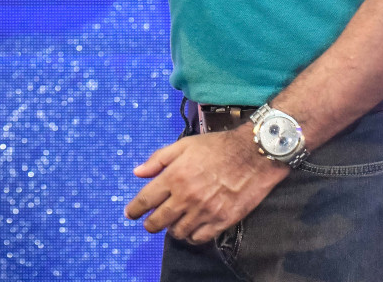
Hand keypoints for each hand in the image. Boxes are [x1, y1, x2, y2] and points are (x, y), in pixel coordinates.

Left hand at [125, 128, 288, 243]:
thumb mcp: (184, 145)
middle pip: (158, 221)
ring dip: (172, 229)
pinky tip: (191, 229)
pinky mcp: (221, 221)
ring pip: (178, 232)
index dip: (134, 210)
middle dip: (150, 224)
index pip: (146, 200)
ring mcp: (204, 211)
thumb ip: (158, 159)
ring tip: (173, 224)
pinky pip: (199, 238)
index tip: (130, 214)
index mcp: (174, 177)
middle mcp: (186, 197)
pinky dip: (191, 237)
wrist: (253, 155)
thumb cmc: (217, 147)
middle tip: (149, 224)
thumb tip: (137, 172)